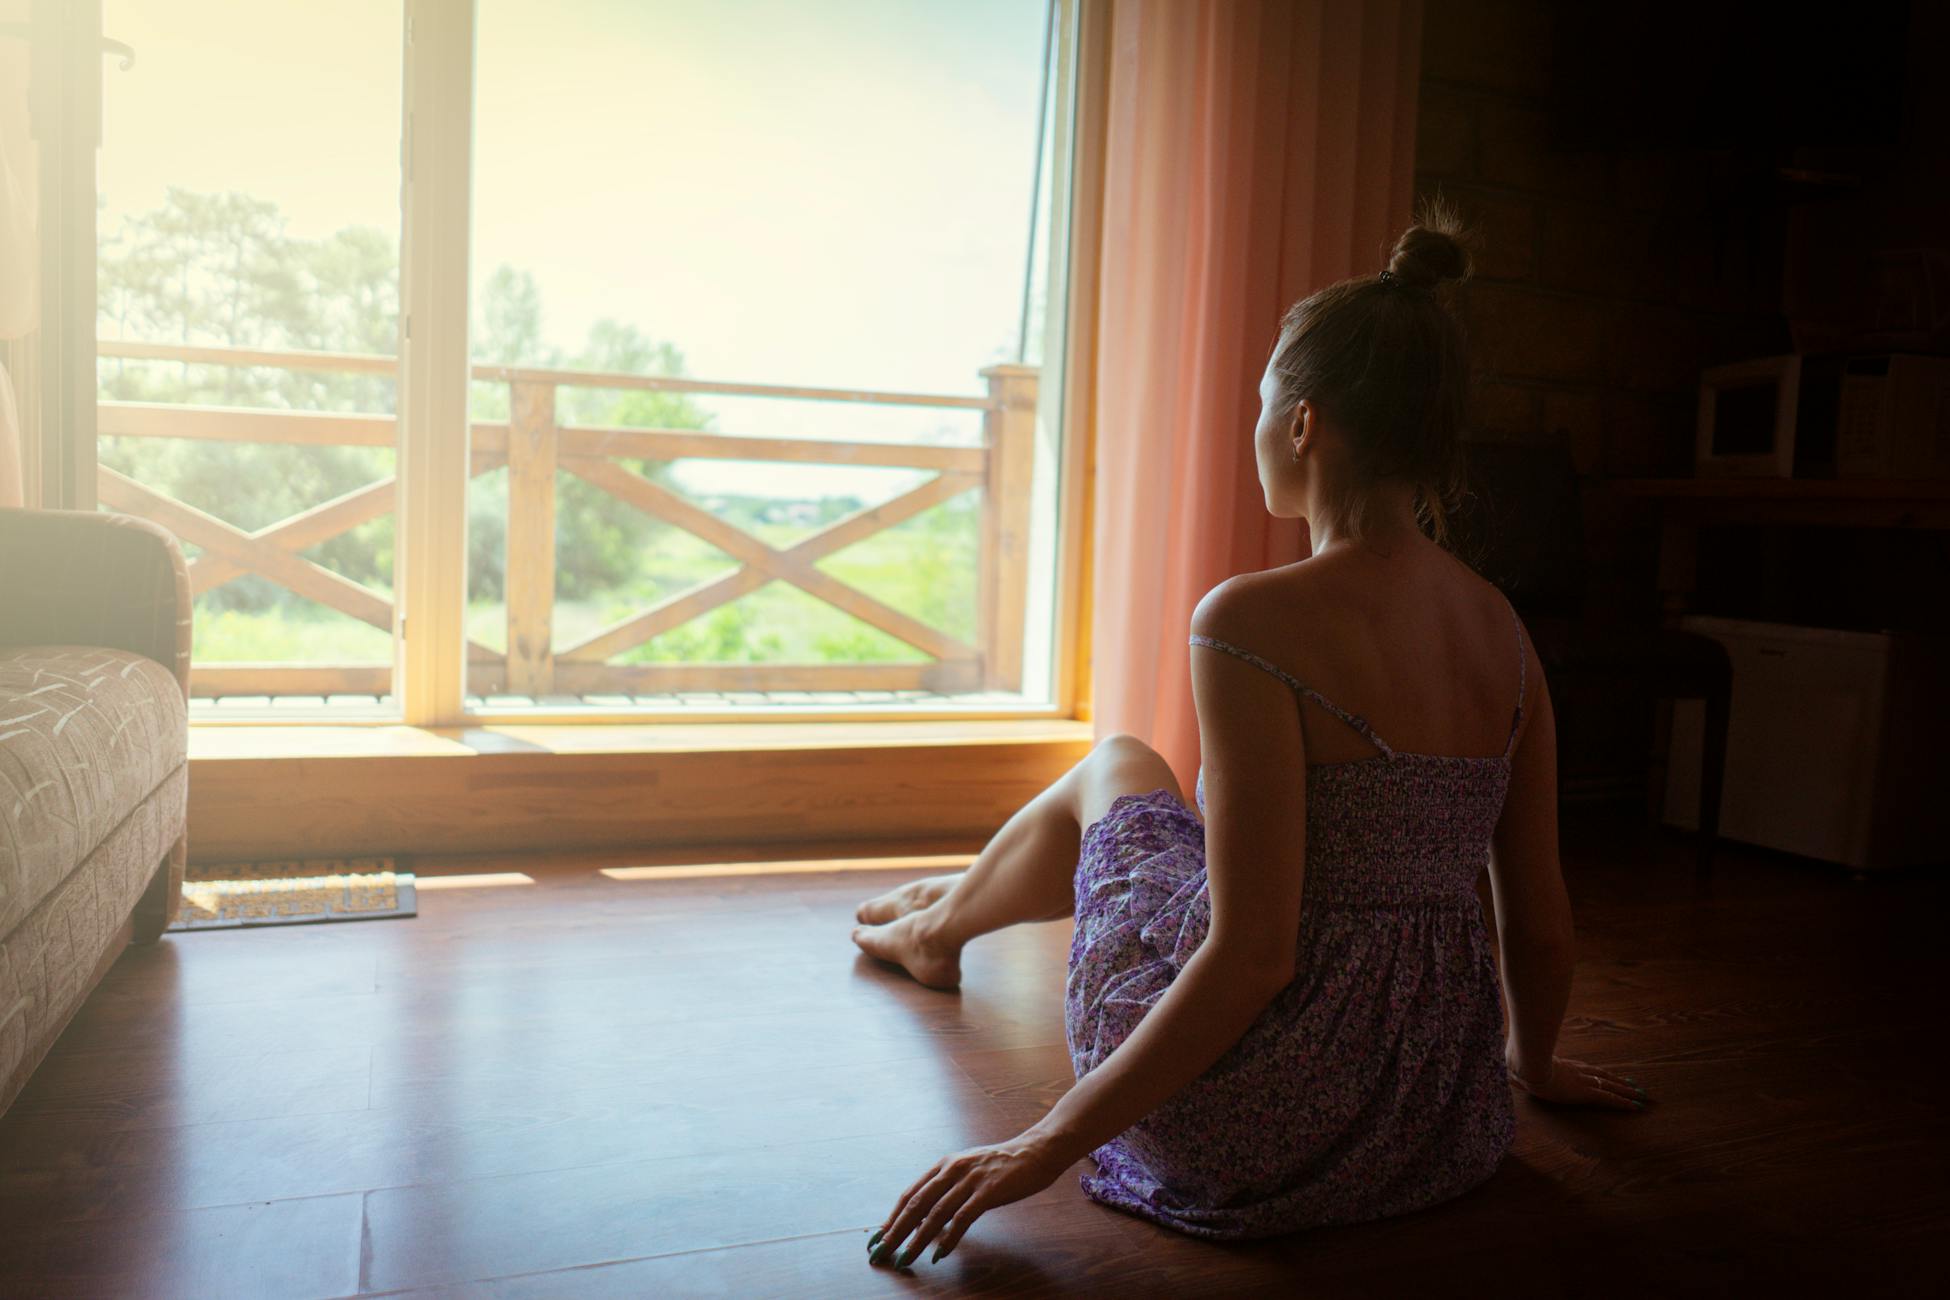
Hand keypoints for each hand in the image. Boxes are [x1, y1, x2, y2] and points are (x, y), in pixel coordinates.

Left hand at [867, 1131, 1069, 1268]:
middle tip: (880, 1253)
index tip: (878, 1238)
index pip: (910, 1195)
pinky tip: (939, 1254)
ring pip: (935, 1215)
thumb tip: (927, 1220)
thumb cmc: (1002, 1165)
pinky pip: (962, 1219)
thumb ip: (948, 1191)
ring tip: (904, 1259)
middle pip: (915, 1206)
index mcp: (943, 1165)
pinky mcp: (987, 1191)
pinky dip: (948, 1239)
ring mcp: (969, 1180)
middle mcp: (951, 1170)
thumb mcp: (968, 1172)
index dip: (892, 1218)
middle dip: (896, 1232)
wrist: (1035, 1152)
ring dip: (917, 1240)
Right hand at [1508, 1055, 1648, 1110]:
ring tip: (1641, 1095)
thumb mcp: (1521, 1066)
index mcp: (1565, 1065)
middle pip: (1603, 1076)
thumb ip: (1520, 1069)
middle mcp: (1577, 1071)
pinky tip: (1635, 1106)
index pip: (1588, 1070)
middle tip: (1635, 1087)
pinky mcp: (1584, 1092)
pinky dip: (1623, 1102)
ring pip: (1610, 1087)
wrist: (1527, 1064)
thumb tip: (1508, 1072)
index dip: (1601, 1074)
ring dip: (1626, 1092)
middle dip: (1619, 1082)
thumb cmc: (1521, 1064)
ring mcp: (1582, 1081)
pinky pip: (1608, 1098)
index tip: (1611, 1076)